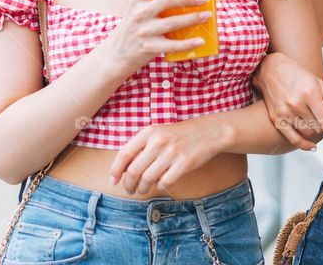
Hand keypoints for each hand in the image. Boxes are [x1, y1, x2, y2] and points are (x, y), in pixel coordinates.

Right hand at [104, 0, 212, 70]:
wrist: (114, 56)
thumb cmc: (131, 32)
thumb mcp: (135, 13)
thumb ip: (153, 5)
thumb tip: (185, 0)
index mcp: (136, 2)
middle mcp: (139, 14)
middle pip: (166, 1)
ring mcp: (144, 31)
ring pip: (173, 22)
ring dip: (193, 18)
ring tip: (207, 16)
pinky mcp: (149, 48)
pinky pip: (173, 45)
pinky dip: (188, 43)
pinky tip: (200, 40)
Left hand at [108, 118, 225, 194]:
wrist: (208, 132)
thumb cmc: (180, 134)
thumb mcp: (159, 132)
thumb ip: (142, 146)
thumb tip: (123, 167)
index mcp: (149, 132)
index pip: (124, 154)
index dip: (116, 170)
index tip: (113, 181)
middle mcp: (158, 142)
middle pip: (134, 170)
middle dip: (128, 184)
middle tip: (129, 190)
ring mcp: (171, 153)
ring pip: (147, 178)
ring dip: (142, 188)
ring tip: (142, 190)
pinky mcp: (183, 164)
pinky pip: (164, 182)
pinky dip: (158, 186)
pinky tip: (158, 185)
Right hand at [253, 52, 322, 149]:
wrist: (271, 69)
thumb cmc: (298, 75)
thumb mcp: (319, 84)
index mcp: (310, 93)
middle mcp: (296, 103)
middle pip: (318, 128)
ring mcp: (285, 112)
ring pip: (307, 133)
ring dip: (314, 132)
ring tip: (314, 122)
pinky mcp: (276, 118)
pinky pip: (292, 138)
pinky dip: (304, 145)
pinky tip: (312, 147)